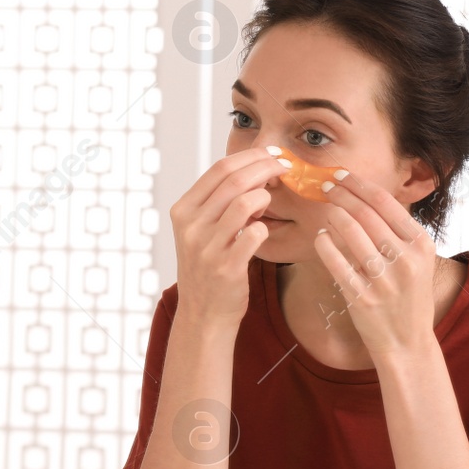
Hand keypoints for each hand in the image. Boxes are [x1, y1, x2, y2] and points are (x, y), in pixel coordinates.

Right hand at [170, 147, 286, 325]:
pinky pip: (256, 233)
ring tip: (267, 205)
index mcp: (183, 210)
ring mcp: (207, 247)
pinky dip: (265, 228)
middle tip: (285, 167)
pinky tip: (262, 232)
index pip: (220, 168)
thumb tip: (251, 168)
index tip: (271, 154)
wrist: (203, 314)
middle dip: (267, 168)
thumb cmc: (207, 267)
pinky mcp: (226, 267)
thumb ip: (216, 202)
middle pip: (235, 180)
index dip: (251, 156)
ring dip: (266, 198)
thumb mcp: (198, 230)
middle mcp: (191, 226)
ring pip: (247, 202)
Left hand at [309, 167, 437, 356]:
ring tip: (326, 210)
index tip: (341, 175)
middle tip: (326, 185)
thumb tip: (365, 196)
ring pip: (349, 232)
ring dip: (332, 215)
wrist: (407, 343)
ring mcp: (383, 279)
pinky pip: (335, 260)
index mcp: (421, 244)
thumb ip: (398, 231)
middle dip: (341, 194)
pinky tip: (321, 237)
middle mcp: (405, 259)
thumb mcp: (416, 261)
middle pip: (365, 213)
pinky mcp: (362, 297)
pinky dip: (324, 243)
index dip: (359, 184)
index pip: (385, 202)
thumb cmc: (408, 297)